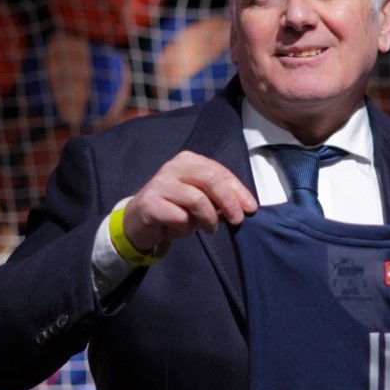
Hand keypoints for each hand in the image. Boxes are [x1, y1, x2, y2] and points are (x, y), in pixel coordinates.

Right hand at [122, 152, 257, 253]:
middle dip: (229, 201)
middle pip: (211, 180)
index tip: (251, 208)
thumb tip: (244, 207)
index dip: (238, 191)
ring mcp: (160, 183)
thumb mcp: (201, 201)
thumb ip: (219, 199)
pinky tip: (182, 228)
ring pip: (197, 199)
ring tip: (209, 228)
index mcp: (188, 161)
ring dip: (208, 218)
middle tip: (237, 220)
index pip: (220, 172)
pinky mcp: (150, 202)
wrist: (139, 222)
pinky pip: (179, 217)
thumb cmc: (175, 209)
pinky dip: (186, 227)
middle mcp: (173, 167)